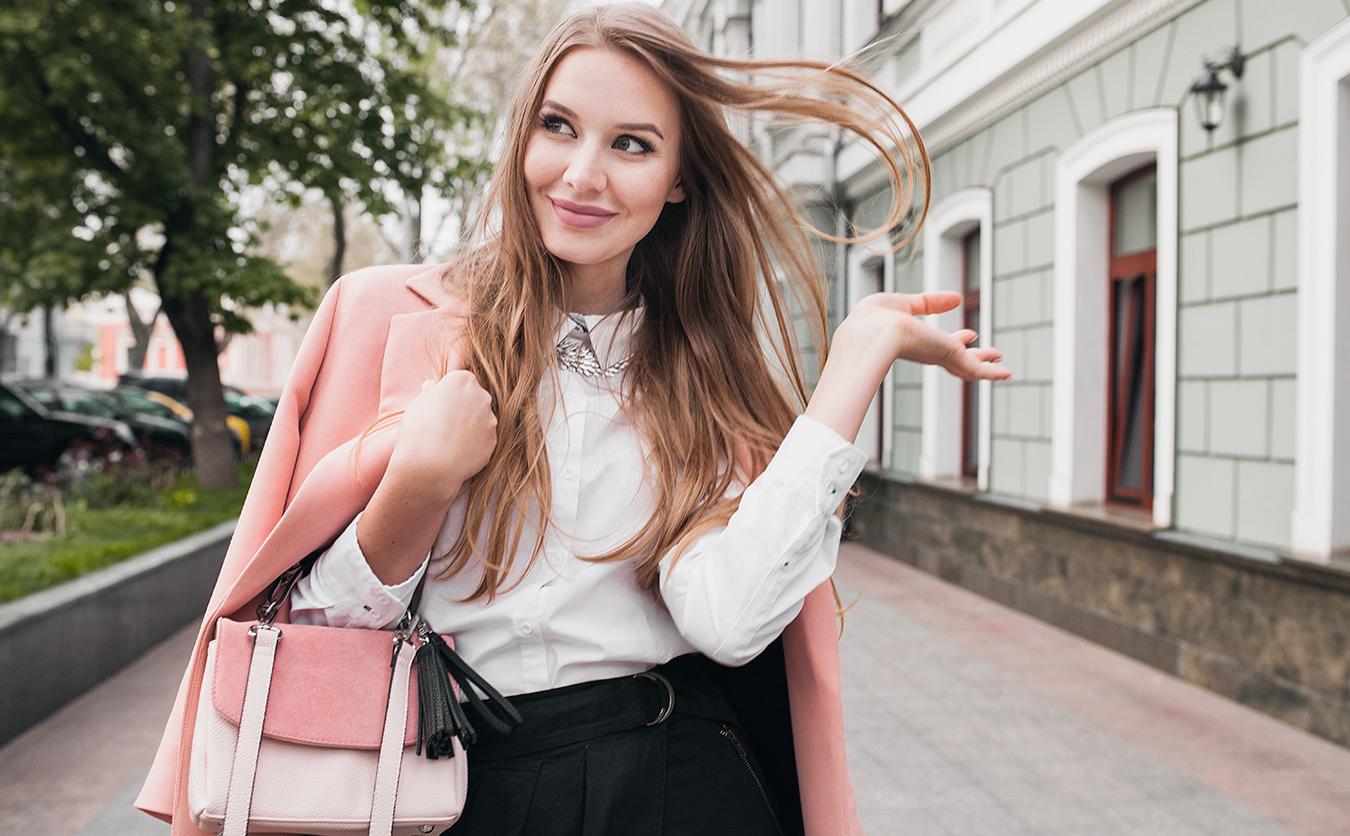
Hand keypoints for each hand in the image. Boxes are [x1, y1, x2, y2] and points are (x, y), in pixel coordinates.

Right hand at [389, 370, 497, 488]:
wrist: (429, 465)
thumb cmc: (418, 430)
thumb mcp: (417, 403)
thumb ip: (430, 392)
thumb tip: (433, 386)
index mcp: (463, 380)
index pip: (461, 381)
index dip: (449, 394)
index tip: (439, 407)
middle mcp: (482, 396)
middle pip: (475, 398)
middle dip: (464, 408)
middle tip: (445, 424)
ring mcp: (490, 419)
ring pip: (481, 419)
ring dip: (470, 426)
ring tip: (449, 441)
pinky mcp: (493, 441)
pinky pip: (483, 439)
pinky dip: (474, 444)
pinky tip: (457, 452)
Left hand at [833, 290, 1011, 381]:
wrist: (872, 334)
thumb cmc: (876, 318)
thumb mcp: (906, 302)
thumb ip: (930, 302)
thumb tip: (957, 298)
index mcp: (913, 341)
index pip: (939, 343)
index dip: (957, 338)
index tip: (970, 334)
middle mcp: (927, 352)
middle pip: (957, 358)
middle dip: (975, 356)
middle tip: (994, 355)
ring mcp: (938, 357)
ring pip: (968, 366)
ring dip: (987, 366)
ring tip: (1004, 367)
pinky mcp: (948, 358)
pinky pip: (976, 370)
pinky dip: (993, 374)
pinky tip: (1008, 374)